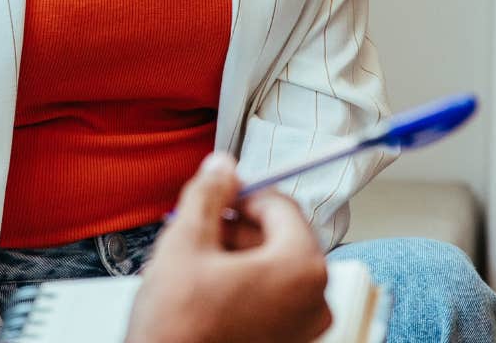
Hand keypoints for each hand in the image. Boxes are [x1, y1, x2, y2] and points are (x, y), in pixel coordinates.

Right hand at [124, 153, 332, 342]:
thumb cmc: (181, 327)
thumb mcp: (185, 242)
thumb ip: (207, 195)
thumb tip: (220, 168)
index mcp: (301, 268)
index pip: (282, 205)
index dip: (243, 192)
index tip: (219, 194)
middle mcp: (314, 300)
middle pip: (282, 237)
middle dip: (239, 226)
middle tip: (202, 227)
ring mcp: (304, 328)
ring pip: (275, 268)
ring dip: (238, 254)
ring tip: (198, 260)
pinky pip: (273, 297)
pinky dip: (245, 283)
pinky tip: (208, 286)